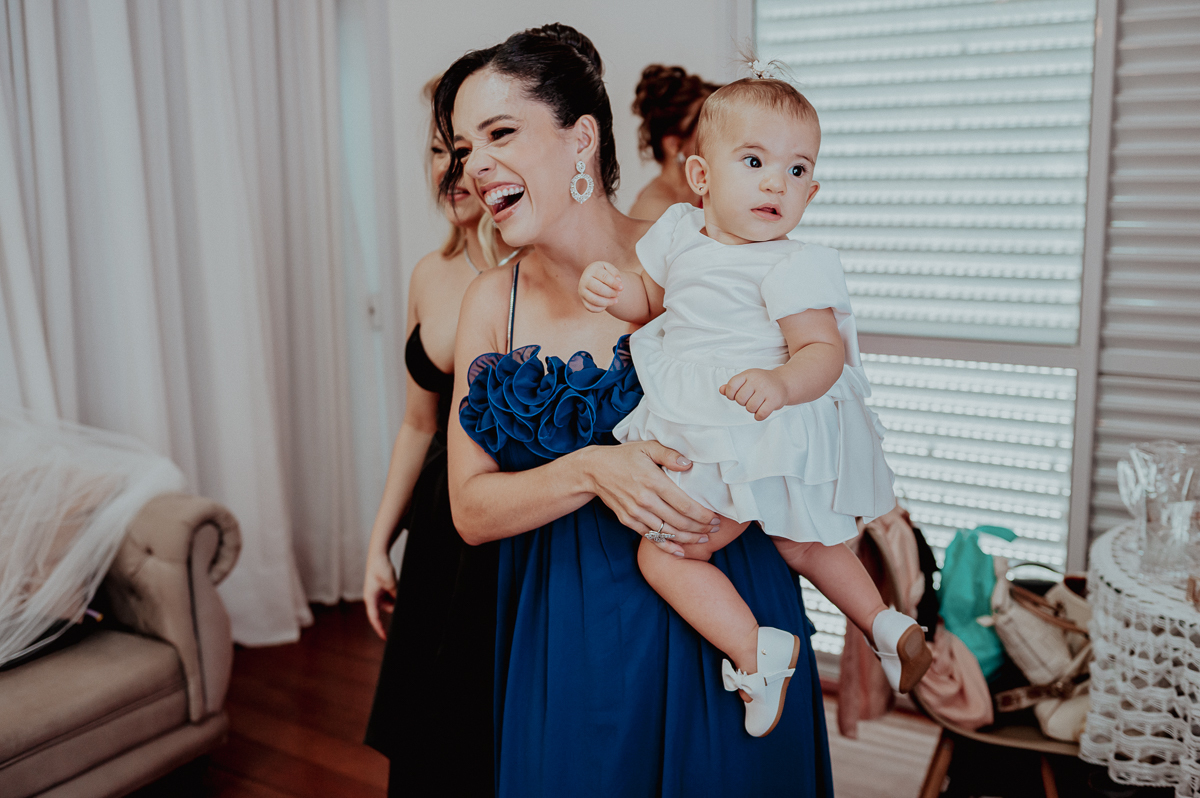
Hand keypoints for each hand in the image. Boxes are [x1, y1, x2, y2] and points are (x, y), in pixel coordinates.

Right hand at [363, 548, 397, 639]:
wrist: (378, 554)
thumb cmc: (381, 568)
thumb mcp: (391, 584)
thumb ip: (396, 596)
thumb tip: (401, 604)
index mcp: (370, 598)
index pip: (374, 618)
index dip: (379, 629)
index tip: (385, 637)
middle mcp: (373, 597)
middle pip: (387, 608)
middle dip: (395, 605)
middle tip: (398, 595)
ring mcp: (377, 592)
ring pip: (390, 601)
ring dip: (396, 597)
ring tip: (396, 586)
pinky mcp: (381, 587)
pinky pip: (390, 594)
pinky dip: (395, 593)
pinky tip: (396, 585)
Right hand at [578, 261, 621, 312]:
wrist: (594, 278)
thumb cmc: (604, 273)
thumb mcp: (610, 268)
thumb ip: (615, 273)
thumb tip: (618, 282)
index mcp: (592, 270)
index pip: (604, 277)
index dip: (613, 283)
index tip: (622, 287)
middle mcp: (584, 280)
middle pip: (598, 288)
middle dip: (611, 293)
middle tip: (618, 294)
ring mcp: (582, 291)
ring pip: (594, 300)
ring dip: (607, 302)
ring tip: (616, 300)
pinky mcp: (583, 301)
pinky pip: (591, 308)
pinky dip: (601, 308)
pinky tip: (607, 304)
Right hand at [581, 440, 719, 555]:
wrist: (594, 470)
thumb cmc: (624, 456)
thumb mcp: (646, 446)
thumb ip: (669, 454)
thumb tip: (689, 464)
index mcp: (653, 481)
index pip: (684, 504)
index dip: (702, 515)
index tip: (715, 518)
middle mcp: (645, 500)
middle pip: (679, 521)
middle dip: (700, 528)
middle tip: (714, 529)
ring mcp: (635, 512)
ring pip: (667, 532)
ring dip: (688, 538)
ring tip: (704, 538)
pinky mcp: (628, 520)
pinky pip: (651, 537)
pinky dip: (667, 546)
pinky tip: (680, 550)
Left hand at [720, 368, 787, 420]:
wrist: (784, 382)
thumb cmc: (761, 382)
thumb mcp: (747, 379)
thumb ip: (732, 385)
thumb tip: (721, 390)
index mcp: (748, 374)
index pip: (731, 386)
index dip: (731, 395)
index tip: (737, 395)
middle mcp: (757, 380)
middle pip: (740, 400)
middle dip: (743, 403)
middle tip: (751, 399)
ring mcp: (766, 390)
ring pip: (750, 408)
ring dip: (752, 409)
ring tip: (758, 403)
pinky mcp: (775, 400)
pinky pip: (760, 414)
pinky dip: (759, 416)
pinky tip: (762, 411)